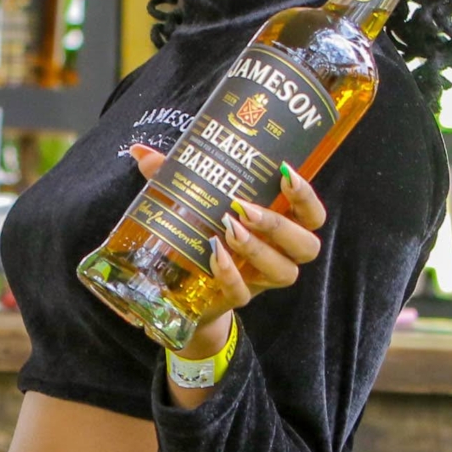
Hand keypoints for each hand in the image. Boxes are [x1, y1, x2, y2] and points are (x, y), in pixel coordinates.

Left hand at [128, 147, 325, 357]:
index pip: (313, 214)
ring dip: (259, 250)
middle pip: (307, 245)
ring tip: (229, 230)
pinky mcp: (237, 299)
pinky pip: (243, 294)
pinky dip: (230, 275)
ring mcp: (261, 280)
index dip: (307, 196)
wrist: (184, 288)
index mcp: (281, 224)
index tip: (285, 173)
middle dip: (280, 225)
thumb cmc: (201, 230)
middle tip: (244, 208)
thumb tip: (139, 151)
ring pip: (284, 272)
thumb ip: (171, 175)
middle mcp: (281, 254)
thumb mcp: (191, 200)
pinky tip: (214, 256)